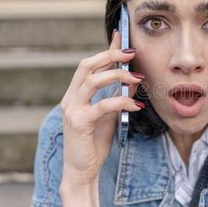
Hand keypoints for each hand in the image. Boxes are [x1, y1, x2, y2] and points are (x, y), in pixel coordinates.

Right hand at [60, 30, 143, 186]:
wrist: (82, 170)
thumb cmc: (94, 142)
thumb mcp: (109, 115)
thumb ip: (118, 96)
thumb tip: (134, 78)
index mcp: (76, 94)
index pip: (90, 65)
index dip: (106, 50)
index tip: (121, 36)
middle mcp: (70, 98)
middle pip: (87, 66)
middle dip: (110, 55)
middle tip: (131, 53)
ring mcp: (72, 110)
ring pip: (93, 81)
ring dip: (118, 75)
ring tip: (137, 77)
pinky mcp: (78, 123)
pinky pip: (102, 105)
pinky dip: (121, 102)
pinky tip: (136, 106)